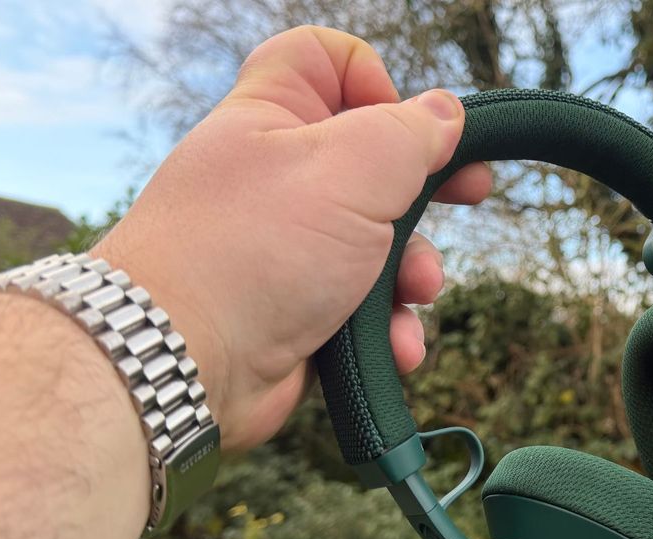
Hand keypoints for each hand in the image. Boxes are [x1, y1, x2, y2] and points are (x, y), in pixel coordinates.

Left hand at [94, 25, 489, 449]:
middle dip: (425, 186)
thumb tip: (446, 115)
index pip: (319, 59)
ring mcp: (287, 247)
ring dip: (413, 272)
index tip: (402, 122)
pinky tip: (398, 345)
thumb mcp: (353, 169)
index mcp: (274, 119)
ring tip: (416, 293)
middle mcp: (278, 177)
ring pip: (378, 243)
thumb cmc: (254, 251)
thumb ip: (410, 134)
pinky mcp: (299, 311)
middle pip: (372, 160)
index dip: (371, 78)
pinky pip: (364, 308)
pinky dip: (388, 326)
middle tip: (471, 193)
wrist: (181, 364)